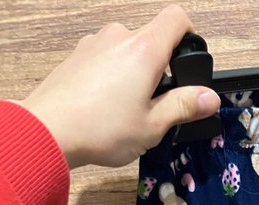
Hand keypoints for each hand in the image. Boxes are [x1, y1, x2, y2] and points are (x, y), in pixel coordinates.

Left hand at [10, 4, 220, 169]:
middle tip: (156, 105)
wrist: (48, 131)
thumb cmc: (102, 129)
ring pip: (127, 50)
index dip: (189, 36)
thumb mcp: (153, 125)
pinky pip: (106, 58)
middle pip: (152, 39)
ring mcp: (95, 43)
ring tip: (127, 111)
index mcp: (145, 49)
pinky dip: (112, 76)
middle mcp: (120, 36)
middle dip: (160, 68)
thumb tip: (210, 97)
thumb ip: (183, 107)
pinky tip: (105, 107)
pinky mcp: (78, 55)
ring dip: (134, 73)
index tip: (188, 63)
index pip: (177, 18)